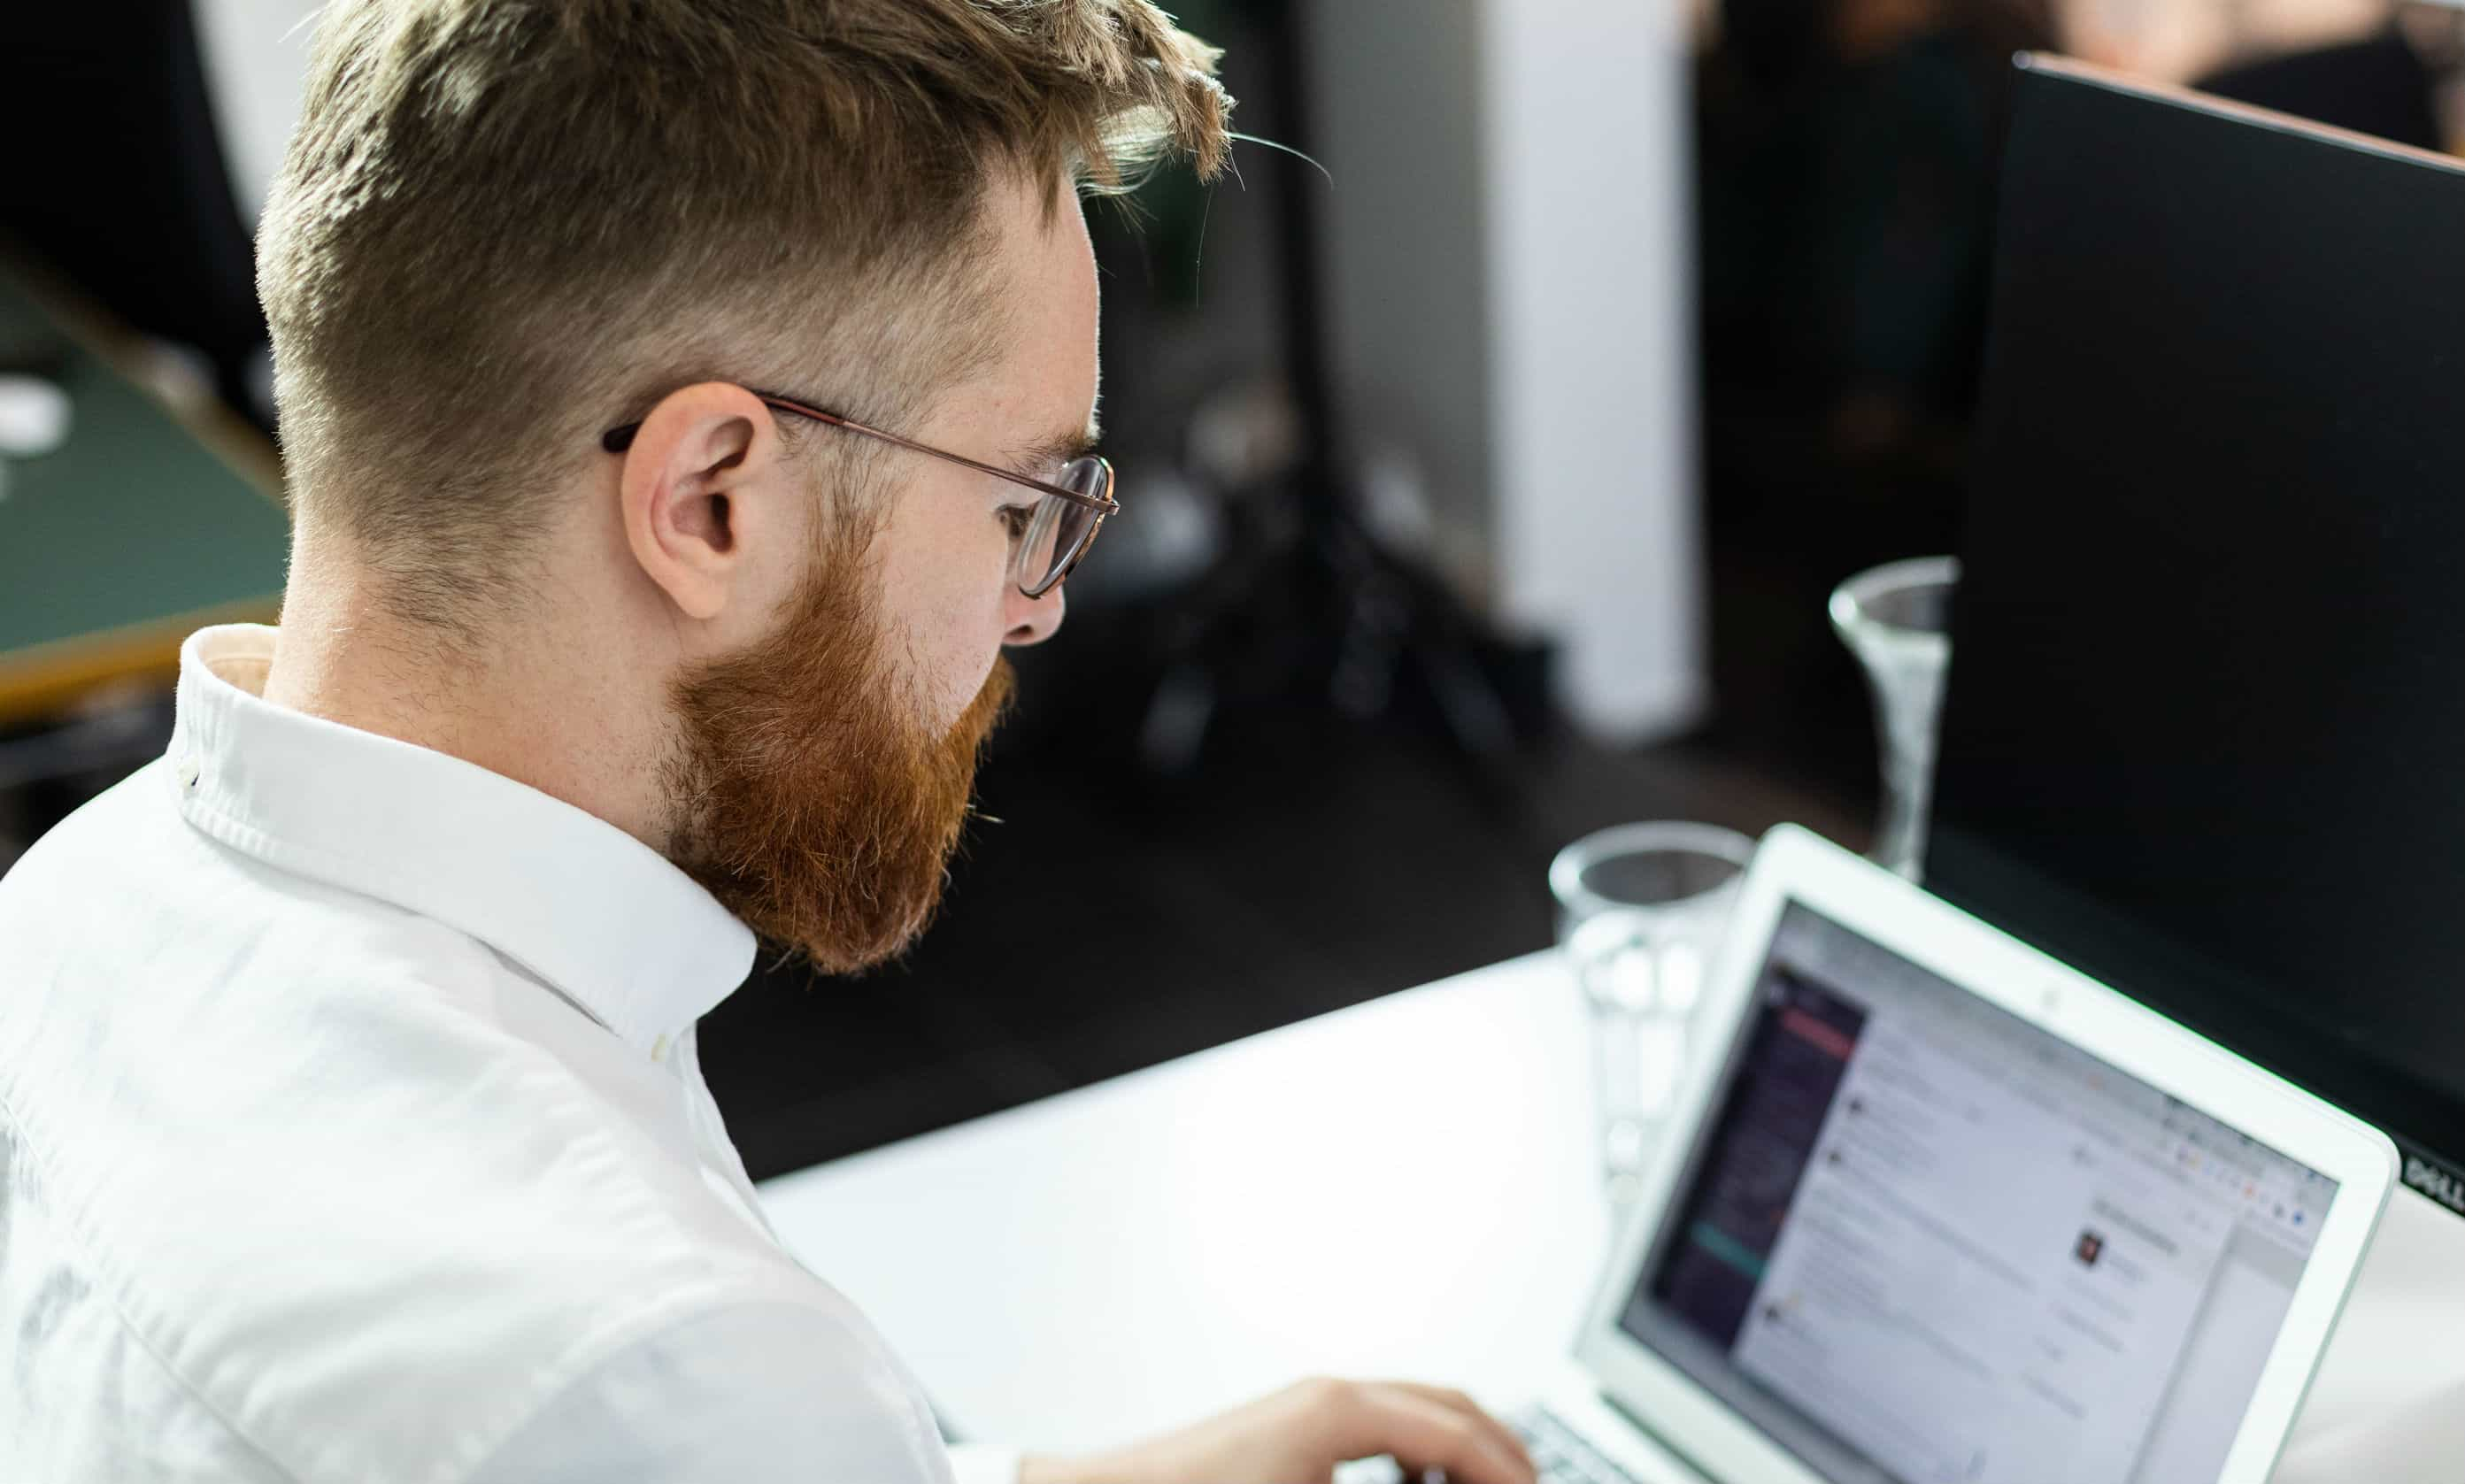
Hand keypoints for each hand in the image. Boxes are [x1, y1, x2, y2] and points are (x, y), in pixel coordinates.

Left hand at [1017, 1377, 1535, 1483]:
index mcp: (1342, 1410)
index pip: (1461, 1433)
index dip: (1510, 1473)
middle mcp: (1328, 1394)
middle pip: (1449, 1406)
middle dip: (1499, 1452)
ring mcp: (1307, 1406)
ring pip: (1415, 1412)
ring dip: (1459, 1452)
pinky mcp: (1288, 1429)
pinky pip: (1378, 1427)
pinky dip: (1415, 1455)